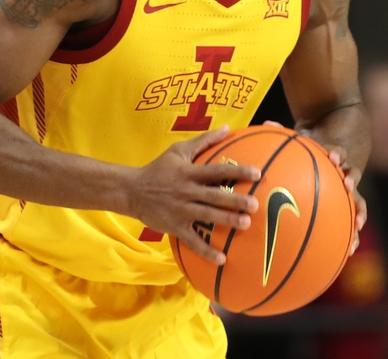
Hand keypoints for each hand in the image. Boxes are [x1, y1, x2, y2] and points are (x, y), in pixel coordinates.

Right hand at [128, 126, 260, 264]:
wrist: (131, 191)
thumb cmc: (159, 168)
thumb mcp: (179, 150)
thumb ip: (204, 140)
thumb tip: (228, 128)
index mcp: (189, 172)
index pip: (217, 171)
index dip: (237, 171)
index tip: (257, 174)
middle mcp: (186, 191)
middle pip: (214, 196)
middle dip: (235, 200)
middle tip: (255, 204)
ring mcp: (180, 210)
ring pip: (206, 217)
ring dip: (226, 221)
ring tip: (246, 224)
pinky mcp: (174, 227)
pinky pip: (192, 241)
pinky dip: (206, 251)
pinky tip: (222, 259)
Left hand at [266, 121, 366, 254]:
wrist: (346, 138)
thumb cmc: (319, 139)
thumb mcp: (307, 134)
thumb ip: (288, 133)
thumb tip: (267, 121)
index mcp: (336, 155)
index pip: (339, 151)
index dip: (336, 153)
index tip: (333, 157)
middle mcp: (345, 170)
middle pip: (352, 174)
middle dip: (351, 179)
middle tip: (348, 184)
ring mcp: (350, 186)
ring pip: (358, 199)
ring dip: (359, 211)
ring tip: (358, 226)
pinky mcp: (350, 199)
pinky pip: (351, 217)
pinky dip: (352, 232)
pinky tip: (350, 251)